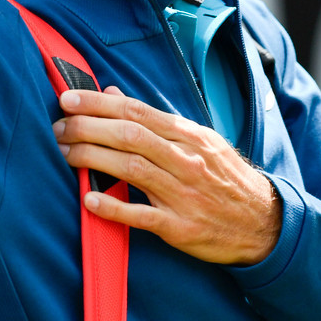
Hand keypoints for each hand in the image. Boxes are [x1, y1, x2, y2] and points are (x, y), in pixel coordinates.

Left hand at [54, 87, 281, 264]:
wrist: (262, 223)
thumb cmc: (224, 178)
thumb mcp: (198, 141)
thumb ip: (154, 120)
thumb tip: (112, 93)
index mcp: (189, 136)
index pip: (137, 111)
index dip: (98, 103)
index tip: (68, 98)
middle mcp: (186, 160)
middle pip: (129, 135)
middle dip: (88, 127)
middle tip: (57, 128)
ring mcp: (183, 193)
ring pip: (131, 168)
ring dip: (92, 158)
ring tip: (64, 154)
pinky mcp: (181, 227)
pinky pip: (142, 216)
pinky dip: (114, 207)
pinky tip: (89, 200)